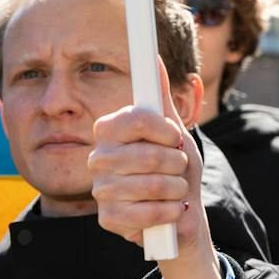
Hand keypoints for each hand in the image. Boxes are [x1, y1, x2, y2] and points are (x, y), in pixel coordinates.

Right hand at [90, 75, 219, 278]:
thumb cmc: (175, 167)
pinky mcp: (109, 218)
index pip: (136, 118)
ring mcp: (100, 190)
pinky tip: (170, 210)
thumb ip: (161, 98)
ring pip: (151, 185)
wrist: (181, 211)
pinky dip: (169, 212)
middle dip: (177, 164)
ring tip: (175, 190)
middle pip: (149, 155)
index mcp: (109, 131)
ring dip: (176, 189)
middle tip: (178, 168)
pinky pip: (148, 212)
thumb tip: (156, 60)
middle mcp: (98, 158)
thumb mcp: (173, 131)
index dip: (165, 130)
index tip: (176, 138)